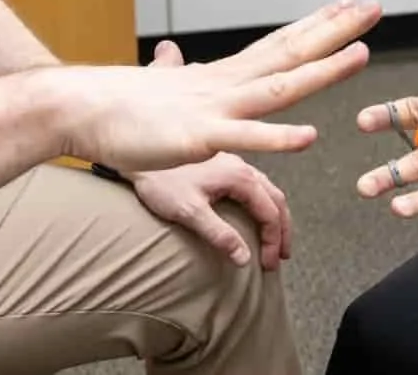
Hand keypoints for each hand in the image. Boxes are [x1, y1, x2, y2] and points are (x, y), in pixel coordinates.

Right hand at [44, 0, 380, 173]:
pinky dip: (278, 138)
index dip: (317, 25)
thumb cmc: (120, 105)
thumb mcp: (163, 86)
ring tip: (361, 54)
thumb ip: (178, 74)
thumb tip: (173, 57)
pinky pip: (244, 139)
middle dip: (336, 31)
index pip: (280, 43)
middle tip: (375, 7)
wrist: (79, 108)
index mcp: (222, 75)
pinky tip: (309, 137)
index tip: (349, 5)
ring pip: (280, 88)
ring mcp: (215, 108)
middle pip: (292, 53)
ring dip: (322, 71)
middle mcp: (226, 84)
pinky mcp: (198, 138)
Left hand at [130, 149, 292, 270]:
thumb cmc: (160, 182)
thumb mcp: (189, 212)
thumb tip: (244, 258)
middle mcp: (242, 165)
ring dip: (275, 214)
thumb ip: (219, 235)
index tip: (268, 264)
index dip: (272, 241)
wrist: (135, 154)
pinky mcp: (221, 162)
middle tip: (280, 255)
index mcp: (239, 175)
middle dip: (282, 230)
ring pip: (267, 189)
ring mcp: (233, 162)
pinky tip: (253, 212)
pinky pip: (255, 183)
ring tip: (274, 237)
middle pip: (276, 199)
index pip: (270, 212)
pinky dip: (263, 202)